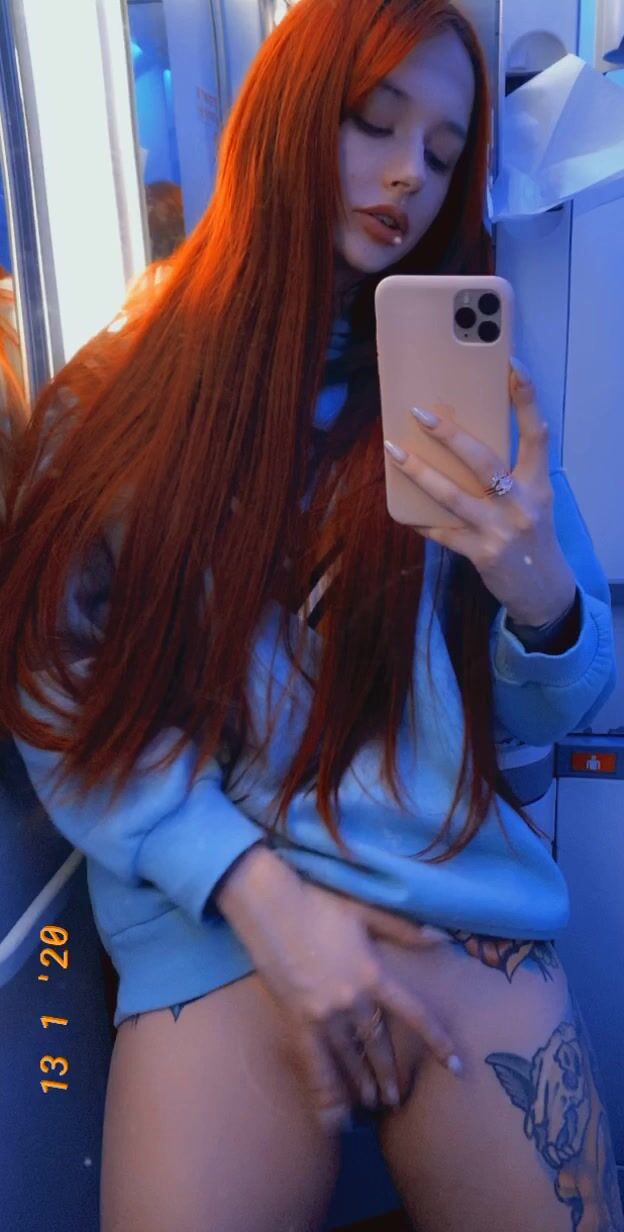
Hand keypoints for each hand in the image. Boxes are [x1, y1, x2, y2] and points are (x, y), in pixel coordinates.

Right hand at [218, 851, 459, 1133]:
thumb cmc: (318, 903)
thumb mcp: (366, 911)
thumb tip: (444, 938)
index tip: (457, 1064)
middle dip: (391, 1073)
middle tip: (398, 1097)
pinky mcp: (298, 1021)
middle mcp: (353, 1000)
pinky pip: (315, 1066)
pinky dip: (326, 1095)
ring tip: (375, 1104)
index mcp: (374, 974)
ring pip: (351, 1060)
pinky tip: (335, 1120)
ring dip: (365, 1084)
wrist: (270, 905)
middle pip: (379, 1045)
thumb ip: (405, 929)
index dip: (438, 1041)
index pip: (414, 1014)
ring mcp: (324, 1015)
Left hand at [384, 362, 576, 626]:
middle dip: (451, 435)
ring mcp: (500, 530)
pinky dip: (421, 521)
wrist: (542, 589)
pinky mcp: (481, 553)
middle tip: (420, 413)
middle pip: (484, 461)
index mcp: (538, 483)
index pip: (536, 434)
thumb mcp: (532, 500)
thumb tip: (459, 442)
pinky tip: (402, 511)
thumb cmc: (530, 534)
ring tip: (394, 451)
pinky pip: (442, 532)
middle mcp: (522, 503)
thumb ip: (509, 474)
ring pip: (453, 495)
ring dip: (419, 472)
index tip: (511, 366)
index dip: (526, 399)